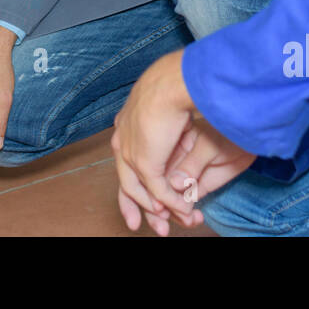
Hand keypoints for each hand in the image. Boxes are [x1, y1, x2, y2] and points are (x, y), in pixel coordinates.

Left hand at [110, 50, 195, 235]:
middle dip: (140, 207)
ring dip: (159, 209)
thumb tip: (178, 149)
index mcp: (127, 123)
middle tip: (153, 226)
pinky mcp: (144, 162)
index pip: (126, 159)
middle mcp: (123, 138)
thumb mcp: (173, 114)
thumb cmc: (179, 87)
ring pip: (139, 190)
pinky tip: (185, 210)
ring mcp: (130, 151)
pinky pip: (158, 190)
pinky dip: (173, 203)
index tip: (148, 194)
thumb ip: (171, 135)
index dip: (137, 179)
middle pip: (127, 180)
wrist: (176, 82)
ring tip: (172, 223)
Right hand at [160, 118, 256, 228]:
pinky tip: (193, 218)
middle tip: (168, 221)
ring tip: (188, 221)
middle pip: (160, 187)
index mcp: (173, 146)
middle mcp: (176, 161)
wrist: (251, 138)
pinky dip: (188, 213)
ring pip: (173, 197)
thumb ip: (192, 164)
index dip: (155, 190)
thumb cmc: (230, 132)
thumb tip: (174, 183)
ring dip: (176, 213)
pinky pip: (188, 201)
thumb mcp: (209, 145)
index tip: (160, 207)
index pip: (157, 171)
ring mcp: (188, 174)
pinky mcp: (201, 185)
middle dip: (162, 207)